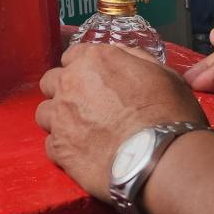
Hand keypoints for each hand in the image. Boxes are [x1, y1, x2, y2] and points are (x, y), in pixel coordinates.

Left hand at [35, 43, 205, 201]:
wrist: (160, 157)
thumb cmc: (168, 115)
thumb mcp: (163, 73)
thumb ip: (135, 59)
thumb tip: (122, 56)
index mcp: (94, 60)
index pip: (72, 55)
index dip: (82, 68)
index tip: (90, 80)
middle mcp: (70, 83)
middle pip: (51, 82)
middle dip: (63, 92)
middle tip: (84, 107)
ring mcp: (61, 116)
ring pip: (44, 113)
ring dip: (58, 120)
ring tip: (80, 133)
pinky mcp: (59, 148)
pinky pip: (50, 145)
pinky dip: (64, 149)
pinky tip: (82, 153)